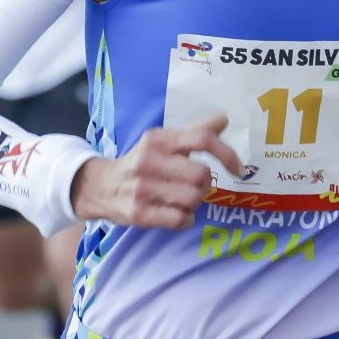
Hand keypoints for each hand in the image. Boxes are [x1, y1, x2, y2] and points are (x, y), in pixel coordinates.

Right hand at [70, 114, 241, 229]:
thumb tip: (224, 120)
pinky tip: (178, 214)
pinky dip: (186, 219)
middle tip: (198, 187)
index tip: (239, 169)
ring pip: (192, 198)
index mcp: (159, 139)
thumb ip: (194, 132)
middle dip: (206, 184)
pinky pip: (179, 219)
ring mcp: (142, 187)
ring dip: (196, 202)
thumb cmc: (141, 162)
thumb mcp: (163, 142)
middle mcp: (150, 160)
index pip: (202, 139)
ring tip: (184, 199)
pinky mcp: (138, 212)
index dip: (227, 154)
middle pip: (202, 174)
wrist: (100, 185)